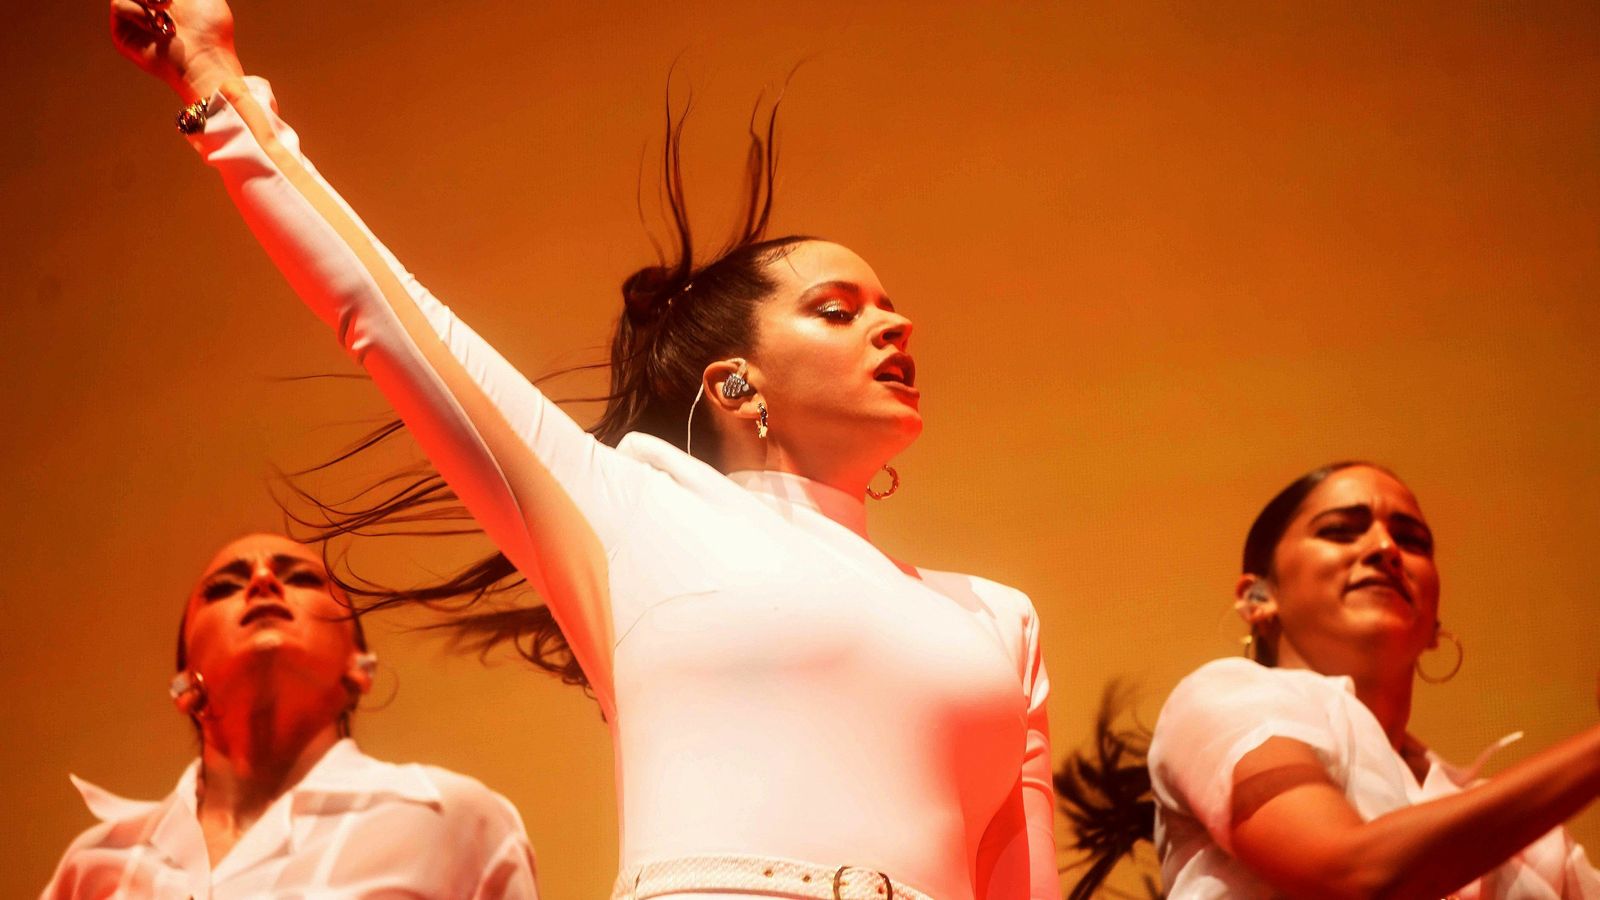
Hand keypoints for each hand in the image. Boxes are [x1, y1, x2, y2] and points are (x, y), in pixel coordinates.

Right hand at [109, 0, 242, 102]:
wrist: (203, 58)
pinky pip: (119, 4)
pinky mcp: (123, 35)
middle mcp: (148, 9)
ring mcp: (135, 21)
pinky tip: (157, 24)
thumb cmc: (211, 29)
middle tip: (166, 0)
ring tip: (164, 7)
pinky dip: (139, 11)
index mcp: (167, 0)